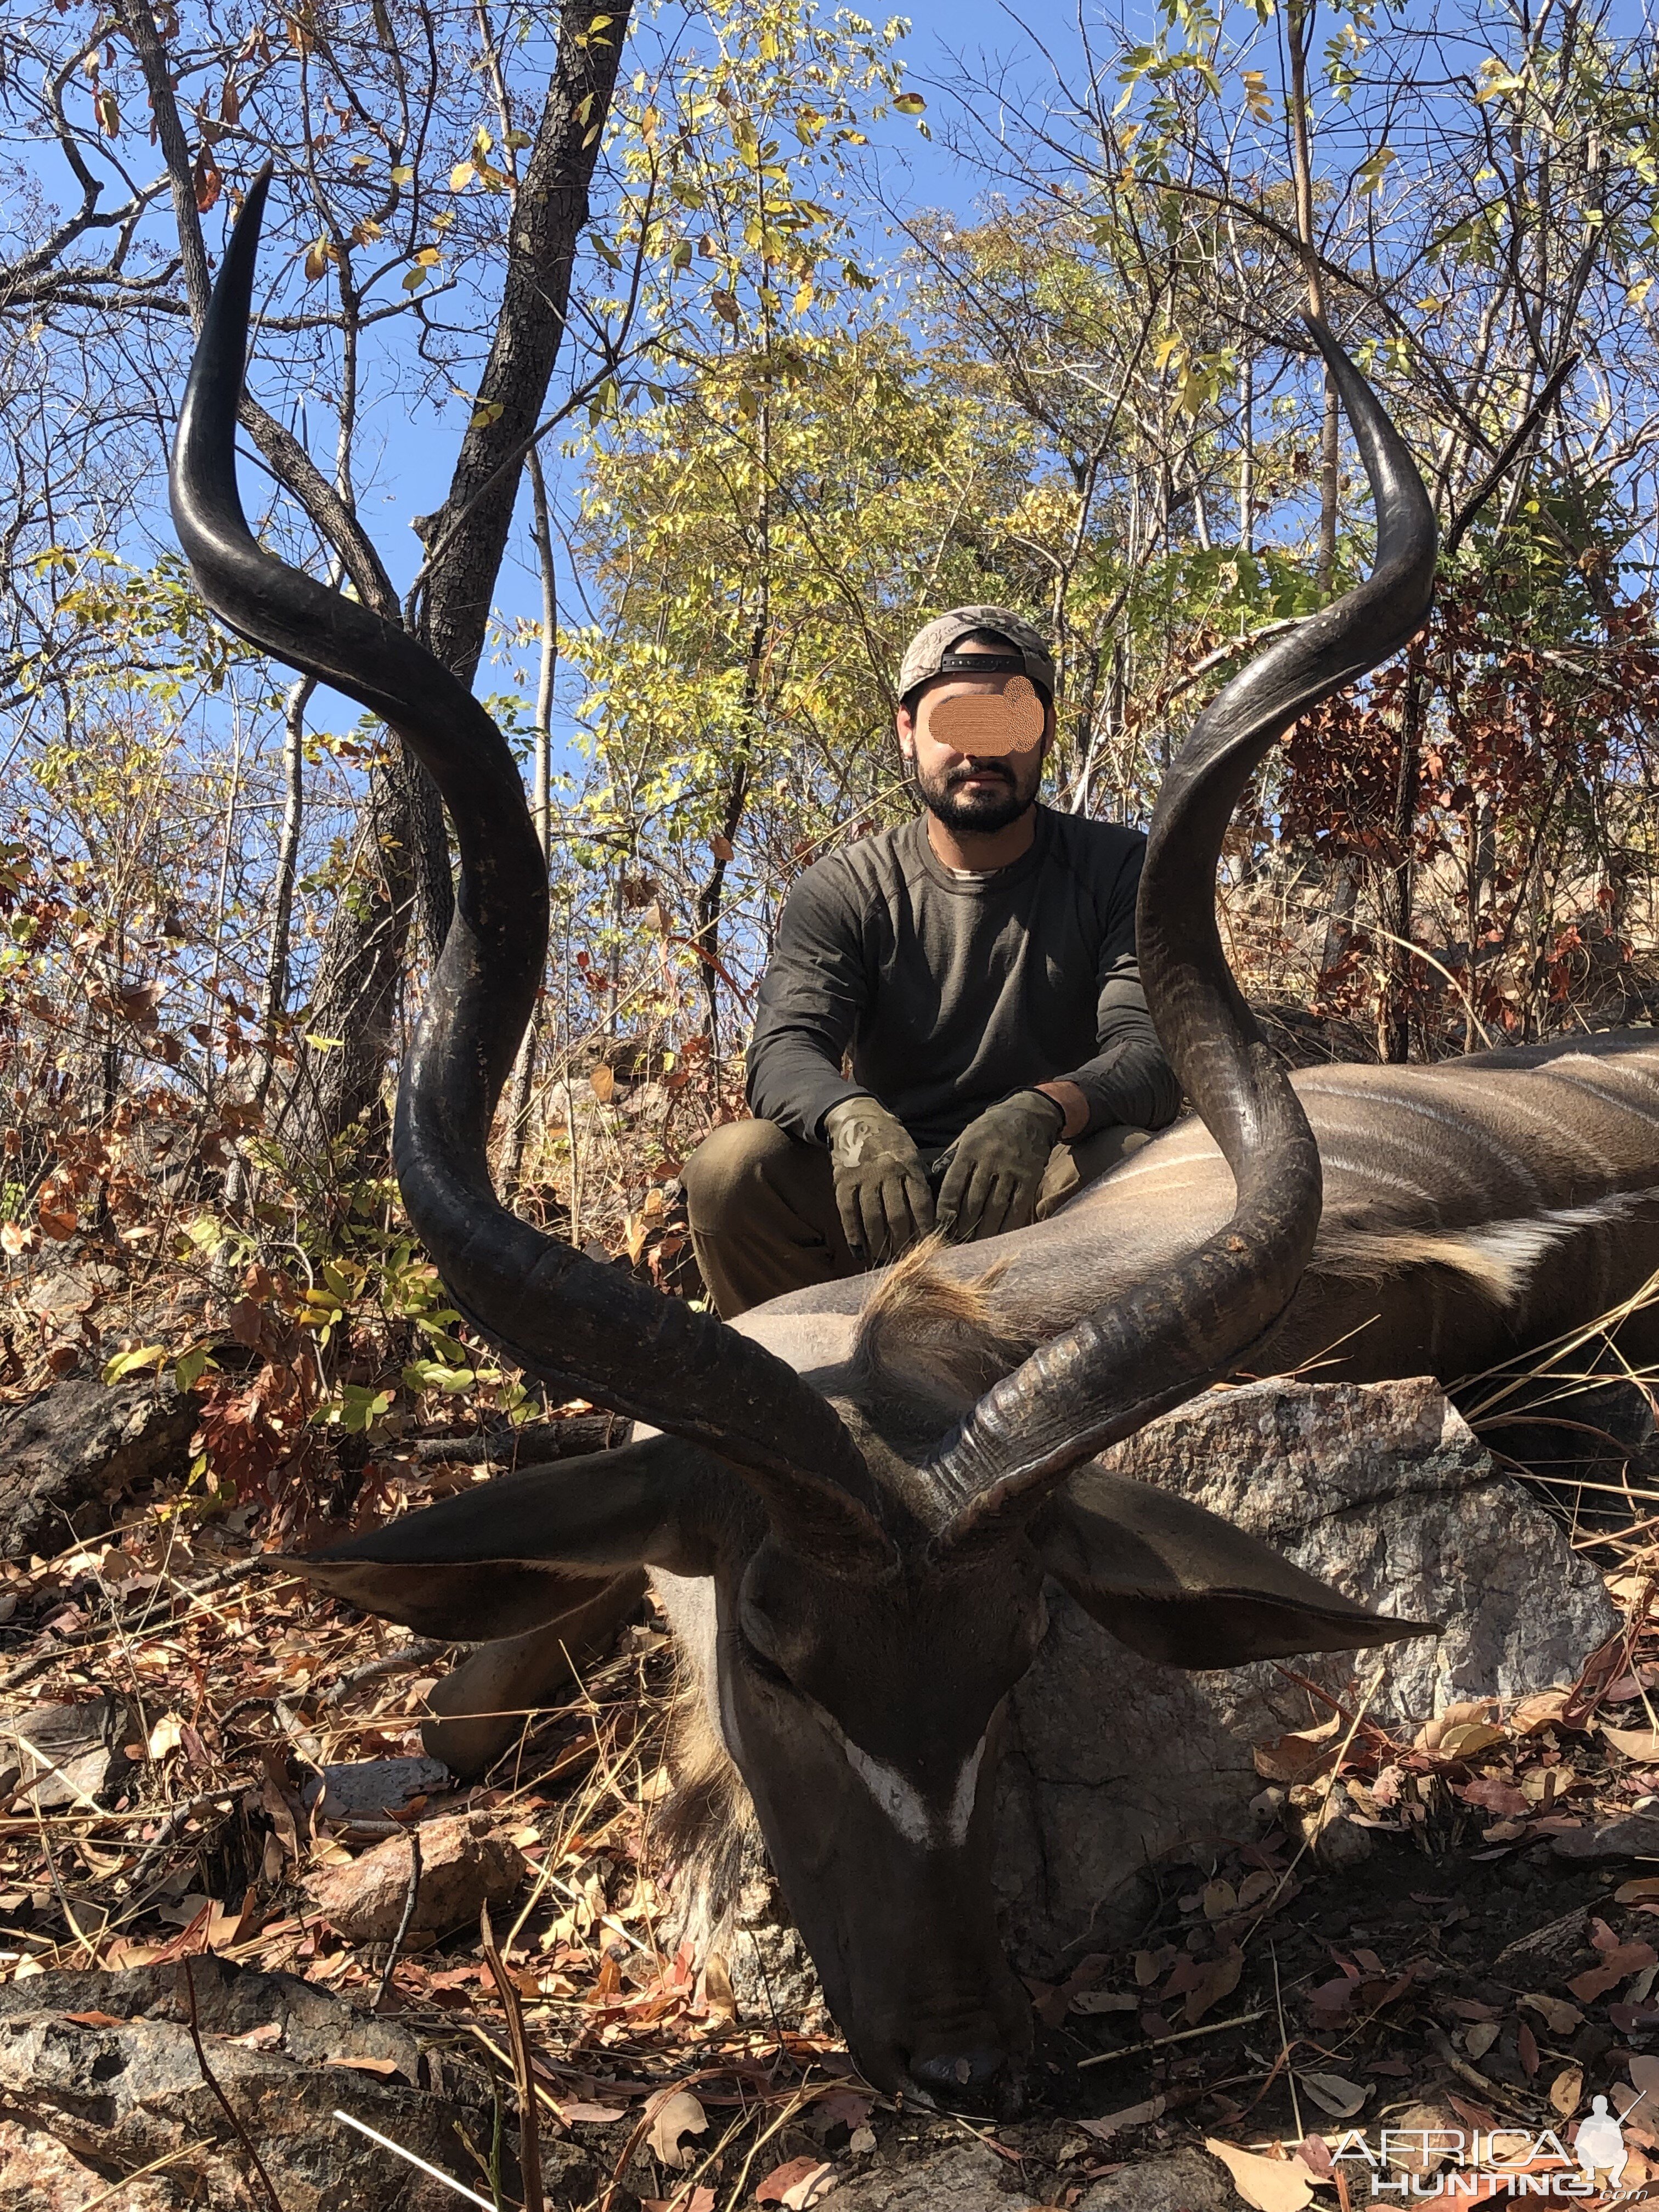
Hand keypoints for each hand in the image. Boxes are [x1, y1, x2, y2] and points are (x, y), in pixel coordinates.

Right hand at [823, 1097, 935, 1263]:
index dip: (925, 1229)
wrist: (857, 1118)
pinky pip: (848, 1213)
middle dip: (903, 1242)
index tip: (929, 1248)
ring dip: (879, 1243)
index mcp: (909, 1166)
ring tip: (884, 1259)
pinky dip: (853, 1235)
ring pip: (873, 1218)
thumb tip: (933, 1219)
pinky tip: (859, 1251)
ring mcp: (863, 1177)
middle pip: (897, 1216)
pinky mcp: (843, 1181)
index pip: (921, 1204)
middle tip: (906, 1261)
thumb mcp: (912, 1155)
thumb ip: (919, 1182)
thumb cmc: (891, 1143)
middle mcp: (887, 1173)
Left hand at [935, 1089, 1065, 1243]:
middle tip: (955, 1244)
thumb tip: (932, 1182)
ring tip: (974, 1246)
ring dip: (983, 1231)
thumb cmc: (991, 1128)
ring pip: (995, 1208)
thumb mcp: (967, 1136)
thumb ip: (951, 1158)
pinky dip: (1008, 1225)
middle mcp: (989, 1161)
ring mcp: (1012, 1170)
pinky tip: (1000, 1237)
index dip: (945, 1211)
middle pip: (973, 1202)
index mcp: (969, 1151)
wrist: (1030, 1113)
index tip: (940, 1229)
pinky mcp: (1030, 1178)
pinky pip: (1018, 1207)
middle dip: (962, 1226)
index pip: (953, 1186)